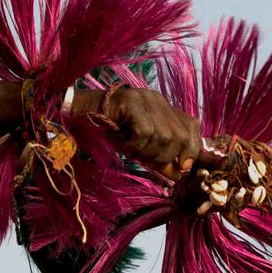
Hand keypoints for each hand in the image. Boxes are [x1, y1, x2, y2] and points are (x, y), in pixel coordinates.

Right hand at [75, 85, 203, 176]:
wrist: (79, 114)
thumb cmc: (111, 131)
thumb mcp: (140, 148)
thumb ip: (160, 159)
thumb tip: (179, 174)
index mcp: (164, 107)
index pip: (191, 126)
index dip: (192, 148)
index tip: (184, 167)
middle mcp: (158, 99)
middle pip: (179, 136)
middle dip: (165, 157)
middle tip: (144, 160)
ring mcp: (146, 98)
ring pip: (163, 137)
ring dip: (145, 152)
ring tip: (129, 150)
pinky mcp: (132, 102)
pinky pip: (145, 133)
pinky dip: (135, 146)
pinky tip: (123, 145)